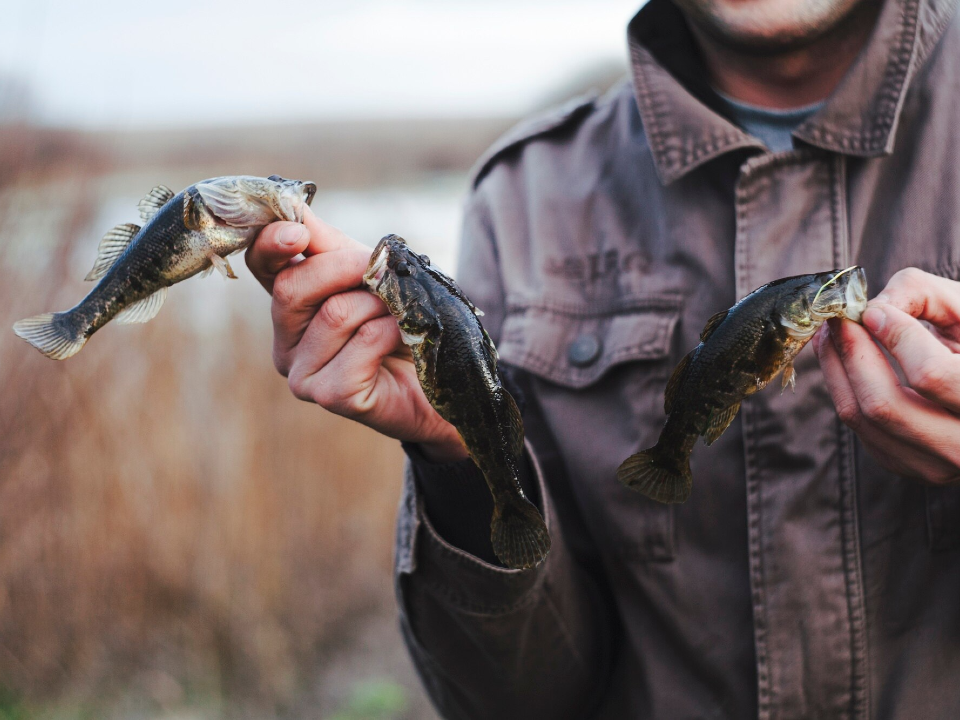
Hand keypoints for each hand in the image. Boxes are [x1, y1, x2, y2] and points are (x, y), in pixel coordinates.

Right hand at [245, 207, 466, 461]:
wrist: (445, 379)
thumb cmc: (404, 324)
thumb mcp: (369, 275)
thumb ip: (329, 245)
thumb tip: (294, 207)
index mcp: (292, 304)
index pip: (261, 264)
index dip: (271, 243)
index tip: (297, 232)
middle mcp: (287, 341)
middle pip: (292, 287)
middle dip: (346, 268)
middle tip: (381, 274)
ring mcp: (303, 374)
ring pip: (334, 314)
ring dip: (379, 306)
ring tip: (397, 318)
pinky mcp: (331, 396)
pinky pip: (362, 344)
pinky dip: (391, 332)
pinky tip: (401, 341)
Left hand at [814, 267, 959, 484]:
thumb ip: (924, 296)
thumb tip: (871, 312)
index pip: (932, 375)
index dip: (897, 338)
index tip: (874, 310)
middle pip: (884, 405)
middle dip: (852, 353)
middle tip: (838, 319)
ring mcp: (935, 464)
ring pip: (862, 418)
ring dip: (836, 369)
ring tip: (831, 333)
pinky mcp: (907, 465)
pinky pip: (859, 428)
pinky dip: (844, 389)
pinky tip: (843, 360)